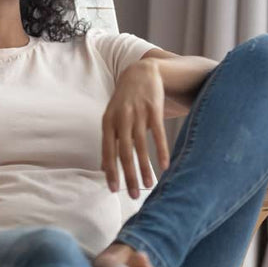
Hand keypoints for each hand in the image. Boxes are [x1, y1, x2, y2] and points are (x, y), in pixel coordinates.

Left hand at [101, 59, 170, 198]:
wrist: (140, 71)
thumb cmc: (125, 100)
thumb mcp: (112, 118)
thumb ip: (109, 142)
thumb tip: (103, 168)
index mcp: (108, 122)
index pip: (108, 151)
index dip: (111, 171)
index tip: (114, 190)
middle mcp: (121, 118)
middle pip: (125, 152)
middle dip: (129, 176)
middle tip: (134, 195)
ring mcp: (138, 113)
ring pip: (141, 146)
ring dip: (145, 168)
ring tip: (150, 184)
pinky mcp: (154, 109)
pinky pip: (158, 134)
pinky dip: (161, 150)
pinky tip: (164, 165)